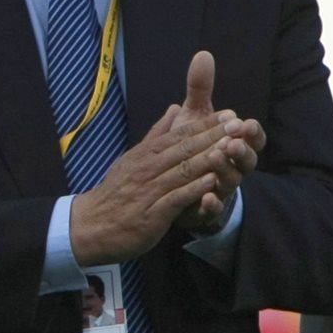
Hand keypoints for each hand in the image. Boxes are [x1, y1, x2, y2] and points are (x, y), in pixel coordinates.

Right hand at [69, 102, 234, 265]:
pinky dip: (194, 189)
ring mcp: (149, 190)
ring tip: (231, 148)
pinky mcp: (152, 213)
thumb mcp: (134, 157)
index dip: (206, 124)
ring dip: (208, 158)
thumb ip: (157, 135)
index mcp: (145, 154)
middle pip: (185, 149)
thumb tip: (174, 109)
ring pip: (182, 170)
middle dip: (213, 135)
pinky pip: (176, 198)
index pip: (179, 134)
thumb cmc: (118, 191)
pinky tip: (212, 183)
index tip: (230, 114)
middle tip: (239, 124)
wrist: (93, 224)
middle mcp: (148, 168)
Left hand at [169, 51, 265, 231]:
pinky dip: (212, 203)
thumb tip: (203, 54)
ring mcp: (222, 188)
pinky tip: (207, 197)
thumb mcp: (195, 116)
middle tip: (232, 142)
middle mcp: (233, 167)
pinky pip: (213, 209)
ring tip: (216, 159)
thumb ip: (200, 89)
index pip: (251, 137)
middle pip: (246, 160)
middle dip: (241, 151)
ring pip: (231, 182)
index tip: (246, 123)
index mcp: (235, 144)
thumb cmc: (194, 146)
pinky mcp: (207, 208)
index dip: (251, 132)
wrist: (179, 183)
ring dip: (226, 171)